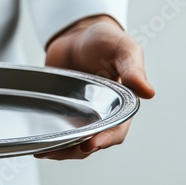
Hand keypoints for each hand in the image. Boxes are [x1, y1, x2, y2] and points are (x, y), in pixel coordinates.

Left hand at [34, 15, 154, 159]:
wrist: (76, 33)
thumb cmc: (104, 39)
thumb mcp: (122, 48)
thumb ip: (132, 68)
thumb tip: (148, 91)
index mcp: (121, 103)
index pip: (116, 130)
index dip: (105, 139)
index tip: (90, 143)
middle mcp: (102, 112)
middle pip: (92, 141)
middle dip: (75, 149)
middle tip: (57, 149)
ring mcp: (80, 113)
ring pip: (73, 140)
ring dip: (60, 149)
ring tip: (43, 151)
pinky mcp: (62, 110)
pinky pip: (57, 129)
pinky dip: (49, 138)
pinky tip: (37, 143)